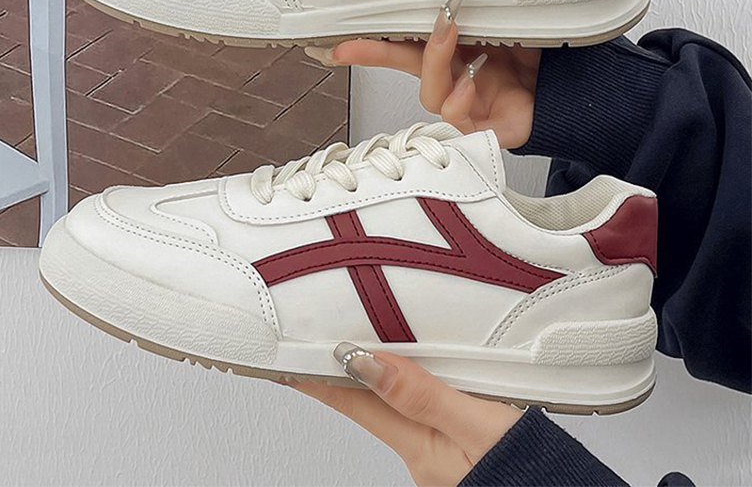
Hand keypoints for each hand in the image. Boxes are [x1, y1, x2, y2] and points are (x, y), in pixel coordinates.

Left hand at [295, 343, 521, 486]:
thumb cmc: (528, 471)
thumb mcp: (477, 429)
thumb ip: (424, 395)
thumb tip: (369, 365)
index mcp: (418, 443)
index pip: (354, 400)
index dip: (319, 375)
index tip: (288, 355)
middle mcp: (421, 447)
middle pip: (369, 401)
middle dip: (340, 371)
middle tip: (310, 345)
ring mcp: (439, 447)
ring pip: (395, 402)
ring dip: (372, 376)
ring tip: (349, 352)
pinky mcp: (459, 442)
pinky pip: (421, 405)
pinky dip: (408, 384)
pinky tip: (411, 373)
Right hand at [306, 0, 540, 148]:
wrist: (570, 88)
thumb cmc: (536, 58)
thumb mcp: (504, 23)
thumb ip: (477, 11)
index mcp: (452, 53)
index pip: (402, 45)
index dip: (368, 43)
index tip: (334, 41)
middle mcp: (452, 78)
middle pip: (404, 66)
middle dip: (378, 52)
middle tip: (367, 38)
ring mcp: (464, 105)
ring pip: (430, 93)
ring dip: (436, 63)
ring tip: (453, 36)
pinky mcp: (481, 129)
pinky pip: (457, 120)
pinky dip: (460, 99)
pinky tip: (472, 82)